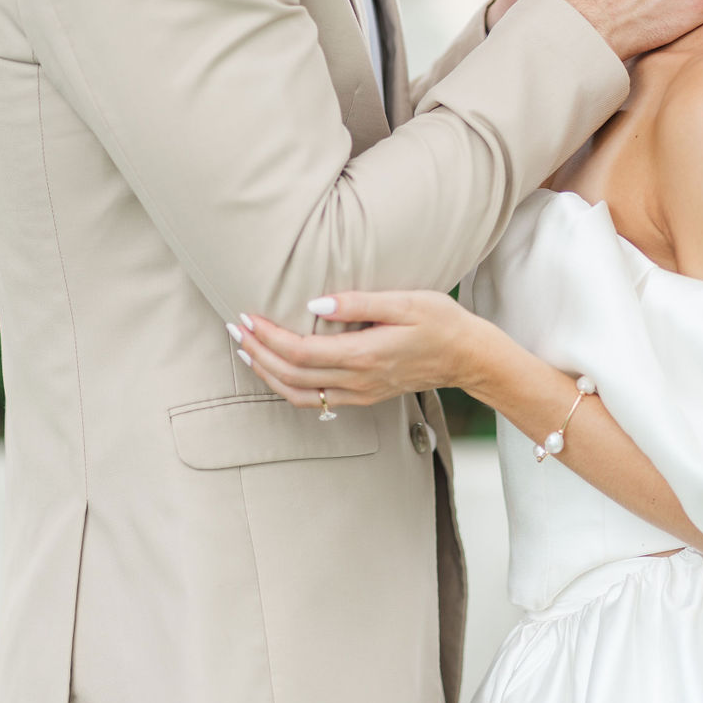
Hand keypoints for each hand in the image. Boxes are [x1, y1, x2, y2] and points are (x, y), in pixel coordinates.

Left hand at [235, 291, 492, 409]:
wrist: (467, 357)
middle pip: (291, 376)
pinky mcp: (363, 397)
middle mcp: (357, 381)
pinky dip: (287, 387)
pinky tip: (277, 369)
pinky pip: (314, 401)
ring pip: (298, 395)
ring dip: (267, 374)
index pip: (300, 352)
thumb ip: (358, 302)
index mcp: (364, 355)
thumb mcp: (405, 301)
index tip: (247, 316)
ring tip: (246, 350)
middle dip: (258, 353)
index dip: (268, 336)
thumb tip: (314, 301)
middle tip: (235, 328)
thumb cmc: (440, 321)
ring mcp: (359, 393)